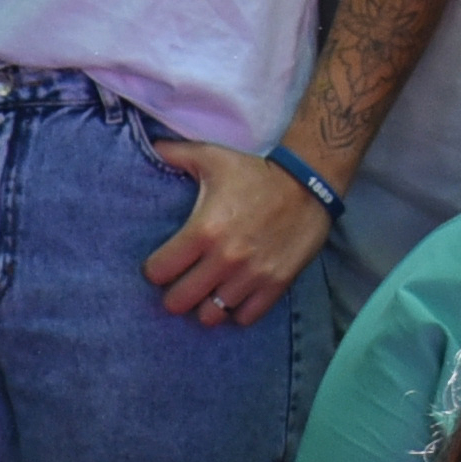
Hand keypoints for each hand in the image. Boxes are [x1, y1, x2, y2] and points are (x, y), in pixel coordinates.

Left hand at [142, 138, 332, 327]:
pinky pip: (245, 317)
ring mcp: (252, 275)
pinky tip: (234, 295)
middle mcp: (225, 258)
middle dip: (175, 294)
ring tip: (208, 291)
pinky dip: (237, 310)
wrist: (309, 184)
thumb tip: (151, 144)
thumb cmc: (256, 173)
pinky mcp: (276, 284)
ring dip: (206, 305)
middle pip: (179, 302)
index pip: (159, 272)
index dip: (155, 270)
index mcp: (203, 230)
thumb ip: (177, 154)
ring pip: (211, 315)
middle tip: (182, 283)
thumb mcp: (213, 157)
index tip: (162, 264)